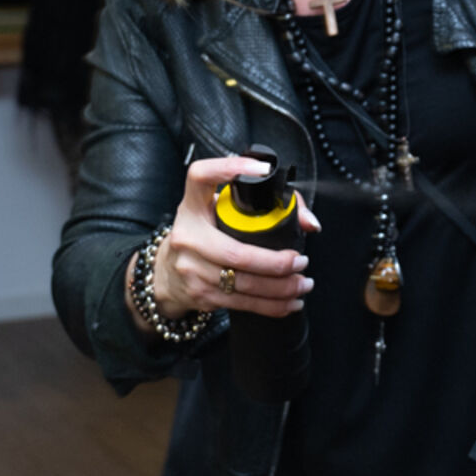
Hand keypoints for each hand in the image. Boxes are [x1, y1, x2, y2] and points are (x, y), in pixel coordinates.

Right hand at [145, 156, 322, 322]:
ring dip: (281, 288)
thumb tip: (309, 223)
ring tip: (303, 284)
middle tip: (301, 261)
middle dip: (276, 262)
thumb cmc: (205, 235)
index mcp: (193, 206)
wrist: (166, 274)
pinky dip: (271, 306)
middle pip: (236, 252)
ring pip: (243, 282)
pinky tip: (290, 302)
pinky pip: (242, 303)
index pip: (201, 177)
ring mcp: (190, 268)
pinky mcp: (199, 294)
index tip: (263, 170)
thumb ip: (268, 206)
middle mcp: (188, 235)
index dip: (230, 169)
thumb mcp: (221, 214)